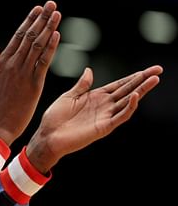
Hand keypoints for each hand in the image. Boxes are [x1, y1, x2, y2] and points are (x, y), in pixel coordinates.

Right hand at [0, 1, 61, 144]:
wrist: (0, 122)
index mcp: (3, 60)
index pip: (18, 35)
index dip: (29, 20)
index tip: (39, 8)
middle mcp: (13, 63)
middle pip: (29, 35)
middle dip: (42, 18)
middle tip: (52, 4)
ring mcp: (23, 72)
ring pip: (38, 45)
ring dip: (48, 27)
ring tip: (57, 13)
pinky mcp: (34, 83)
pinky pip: (43, 61)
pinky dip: (50, 47)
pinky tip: (57, 35)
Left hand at [26, 65, 163, 172]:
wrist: (47, 135)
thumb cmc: (55, 117)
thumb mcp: (69, 96)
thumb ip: (82, 85)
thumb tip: (89, 70)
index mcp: (96, 97)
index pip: (119, 85)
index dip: (133, 77)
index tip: (147, 69)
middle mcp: (103, 106)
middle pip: (128, 90)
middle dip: (143, 80)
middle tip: (158, 70)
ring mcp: (105, 116)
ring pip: (128, 102)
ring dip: (141, 91)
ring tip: (153, 80)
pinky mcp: (103, 127)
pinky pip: (119, 117)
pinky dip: (128, 107)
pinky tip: (135, 96)